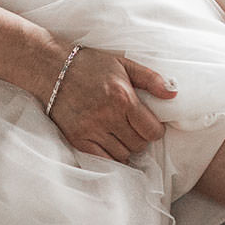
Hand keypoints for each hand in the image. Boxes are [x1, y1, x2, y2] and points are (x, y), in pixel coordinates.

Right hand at [46, 46, 178, 167]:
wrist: (51, 68)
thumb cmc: (90, 64)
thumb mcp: (123, 64)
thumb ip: (150, 79)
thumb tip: (173, 94)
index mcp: (122, 98)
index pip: (151, 131)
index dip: (155, 130)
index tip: (151, 125)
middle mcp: (107, 116)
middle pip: (138, 144)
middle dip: (141, 138)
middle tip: (135, 127)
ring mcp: (90, 130)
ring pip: (122, 155)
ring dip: (127, 148)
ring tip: (122, 134)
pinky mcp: (77, 139)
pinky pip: (102, 160)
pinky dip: (111, 157)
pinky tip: (111, 146)